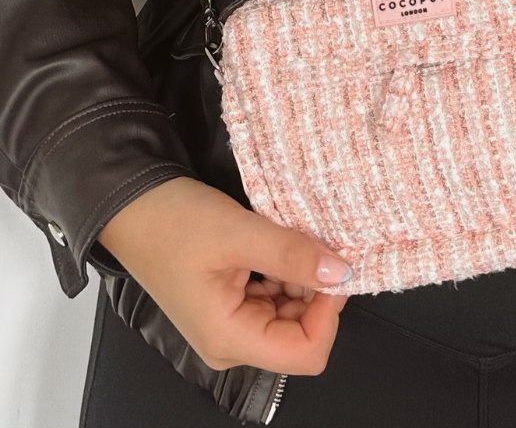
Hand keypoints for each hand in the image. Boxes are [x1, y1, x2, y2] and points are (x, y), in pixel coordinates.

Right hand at [97, 176, 351, 374]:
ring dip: (304, 277)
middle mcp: (232, 340)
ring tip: (295, 239)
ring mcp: (233, 322)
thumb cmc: (172, 223)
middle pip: (303, 333)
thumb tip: (341, 272)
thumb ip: (292, 255)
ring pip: (295, 311)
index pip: (305, 353)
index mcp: (229, 338)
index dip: (330, 313)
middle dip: (318, 291)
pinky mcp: (234, 301)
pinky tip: (282, 243)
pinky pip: (279, 295)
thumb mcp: (239, 232)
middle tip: (318, 245)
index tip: (334, 267)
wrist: (132, 205)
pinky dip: (289, 270)